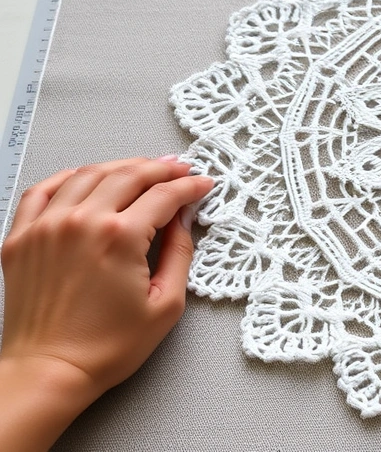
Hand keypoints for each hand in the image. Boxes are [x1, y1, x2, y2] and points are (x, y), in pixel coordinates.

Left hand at [0, 157, 212, 450]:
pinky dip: (68, 176)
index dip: (189, 186)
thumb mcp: (165, 305)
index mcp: (119, 237)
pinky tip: (85, 177)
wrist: (49, 371)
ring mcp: (46, 226)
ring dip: (120, 166)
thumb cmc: (105, 347)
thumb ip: (179, 254)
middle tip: (178, 168)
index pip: (164, 195)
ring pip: (88, 174)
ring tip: (140, 168)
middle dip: (160, 168)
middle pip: (128, 175)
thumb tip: (182, 222)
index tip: (202, 183)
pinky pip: (42, 189)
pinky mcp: (22, 238)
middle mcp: (81, 222)